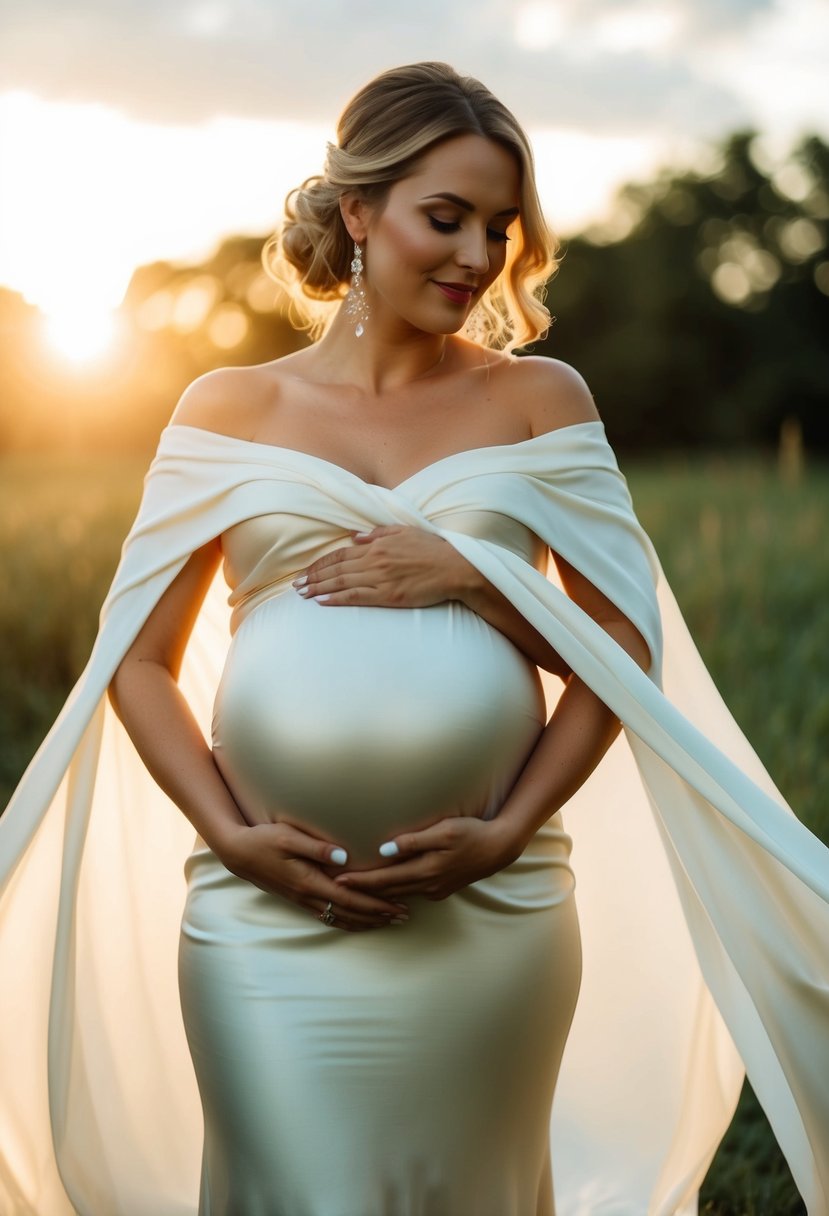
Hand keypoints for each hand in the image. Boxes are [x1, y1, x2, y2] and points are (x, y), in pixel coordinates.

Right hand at [218, 821, 408, 931]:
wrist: (238, 853)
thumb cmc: (264, 840)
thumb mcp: (289, 836)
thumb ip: (316, 846)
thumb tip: (344, 855)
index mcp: (309, 881)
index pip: (350, 898)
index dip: (375, 904)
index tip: (398, 905)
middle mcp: (308, 895)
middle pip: (350, 912)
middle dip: (378, 915)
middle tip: (403, 916)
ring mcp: (303, 900)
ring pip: (340, 918)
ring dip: (365, 921)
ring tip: (388, 921)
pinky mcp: (299, 899)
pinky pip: (328, 916)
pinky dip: (347, 921)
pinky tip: (357, 921)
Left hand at [292, 525, 477, 607]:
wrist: (455, 568)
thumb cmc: (433, 550)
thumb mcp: (405, 532)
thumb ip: (378, 534)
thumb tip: (356, 537)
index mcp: (377, 545)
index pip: (340, 554)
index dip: (320, 563)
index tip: (306, 571)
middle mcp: (375, 561)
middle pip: (336, 569)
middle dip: (313, 577)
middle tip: (296, 586)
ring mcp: (381, 579)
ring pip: (341, 582)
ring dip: (319, 588)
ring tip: (303, 595)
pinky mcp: (388, 595)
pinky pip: (356, 597)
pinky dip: (337, 599)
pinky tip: (323, 601)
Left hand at [333, 816, 521, 901]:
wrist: (499, 848)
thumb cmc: (471, 833)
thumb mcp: (443, 831)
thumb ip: (414, 841)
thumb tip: (385, 850)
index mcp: (426, 871)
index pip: (384, 879)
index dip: (360, 881)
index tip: (338, 881)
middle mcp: (428, 886)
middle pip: (387, 891)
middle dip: (361, 890)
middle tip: (336, 888)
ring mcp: (435, 890)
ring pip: (398, 895)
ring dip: (376, 894)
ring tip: (354, 891)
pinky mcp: (441, 890)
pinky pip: (410, 893)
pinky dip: (393, 893)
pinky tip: (384, 890)